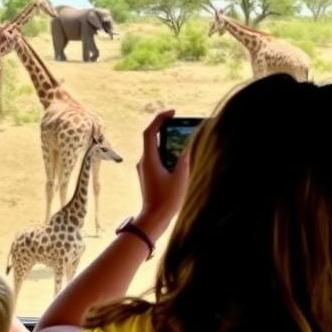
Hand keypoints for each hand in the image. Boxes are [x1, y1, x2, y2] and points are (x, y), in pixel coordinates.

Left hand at [134, 109, 190, 237]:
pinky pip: (157, 158)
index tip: (172, 112)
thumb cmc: (166, 200)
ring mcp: (145, 169)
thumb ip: (184, 159)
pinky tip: (180, 157)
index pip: (150, 132)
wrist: (153, 219)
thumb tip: (187, 145)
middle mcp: (144, 162)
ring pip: (156, 149)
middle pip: (153, 138)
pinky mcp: (148, 175)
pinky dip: (168, 153)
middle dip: (166, 128)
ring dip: (168, 142)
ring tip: (184, 139)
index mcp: (149, 159)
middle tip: (180, 123)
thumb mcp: (180, 177)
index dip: (160, 118)